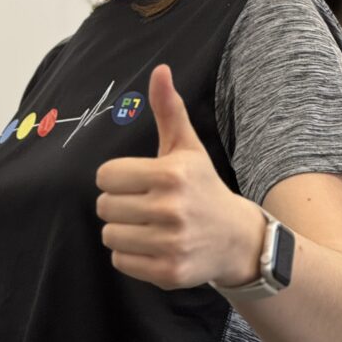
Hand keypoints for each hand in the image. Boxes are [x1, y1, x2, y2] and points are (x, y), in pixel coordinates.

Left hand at [95, 64, 263, 288]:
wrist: (236, 238)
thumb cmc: (202, 185)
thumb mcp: (187, 146)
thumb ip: (168, 109)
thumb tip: (160, 69)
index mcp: (171, 174)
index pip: (106, 176)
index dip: (117, 177)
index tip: (137, 180)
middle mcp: (171, 209)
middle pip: (105, 206)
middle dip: (119, 203)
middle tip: (144, 203)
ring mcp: (170, 243)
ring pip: (109, 234)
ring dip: (123, 229)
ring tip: (147, 224)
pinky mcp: (168, 272)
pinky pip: (120, 261)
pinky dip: (130, 254)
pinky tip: (153, 244)